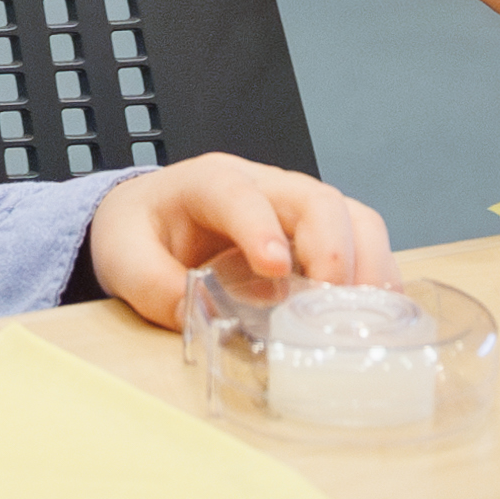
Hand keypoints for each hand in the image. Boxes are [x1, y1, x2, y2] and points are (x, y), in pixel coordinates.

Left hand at [82, 153, 394, 319]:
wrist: (149, 220)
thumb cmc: (139, 232)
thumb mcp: (123, 258)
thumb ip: (152, 285)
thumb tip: (197, 313)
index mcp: (208, 183)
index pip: (239, 195)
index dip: (260, 227)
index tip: (273, 267)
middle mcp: (263, 187)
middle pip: (315, 199)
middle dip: (333, 247)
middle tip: (331, 300)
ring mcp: (296, 209)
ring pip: (351, 216)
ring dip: (366, 262)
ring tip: (365, 314)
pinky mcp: (317, 236)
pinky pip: (361, 242)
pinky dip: (376, 275)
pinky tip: (375, 315)